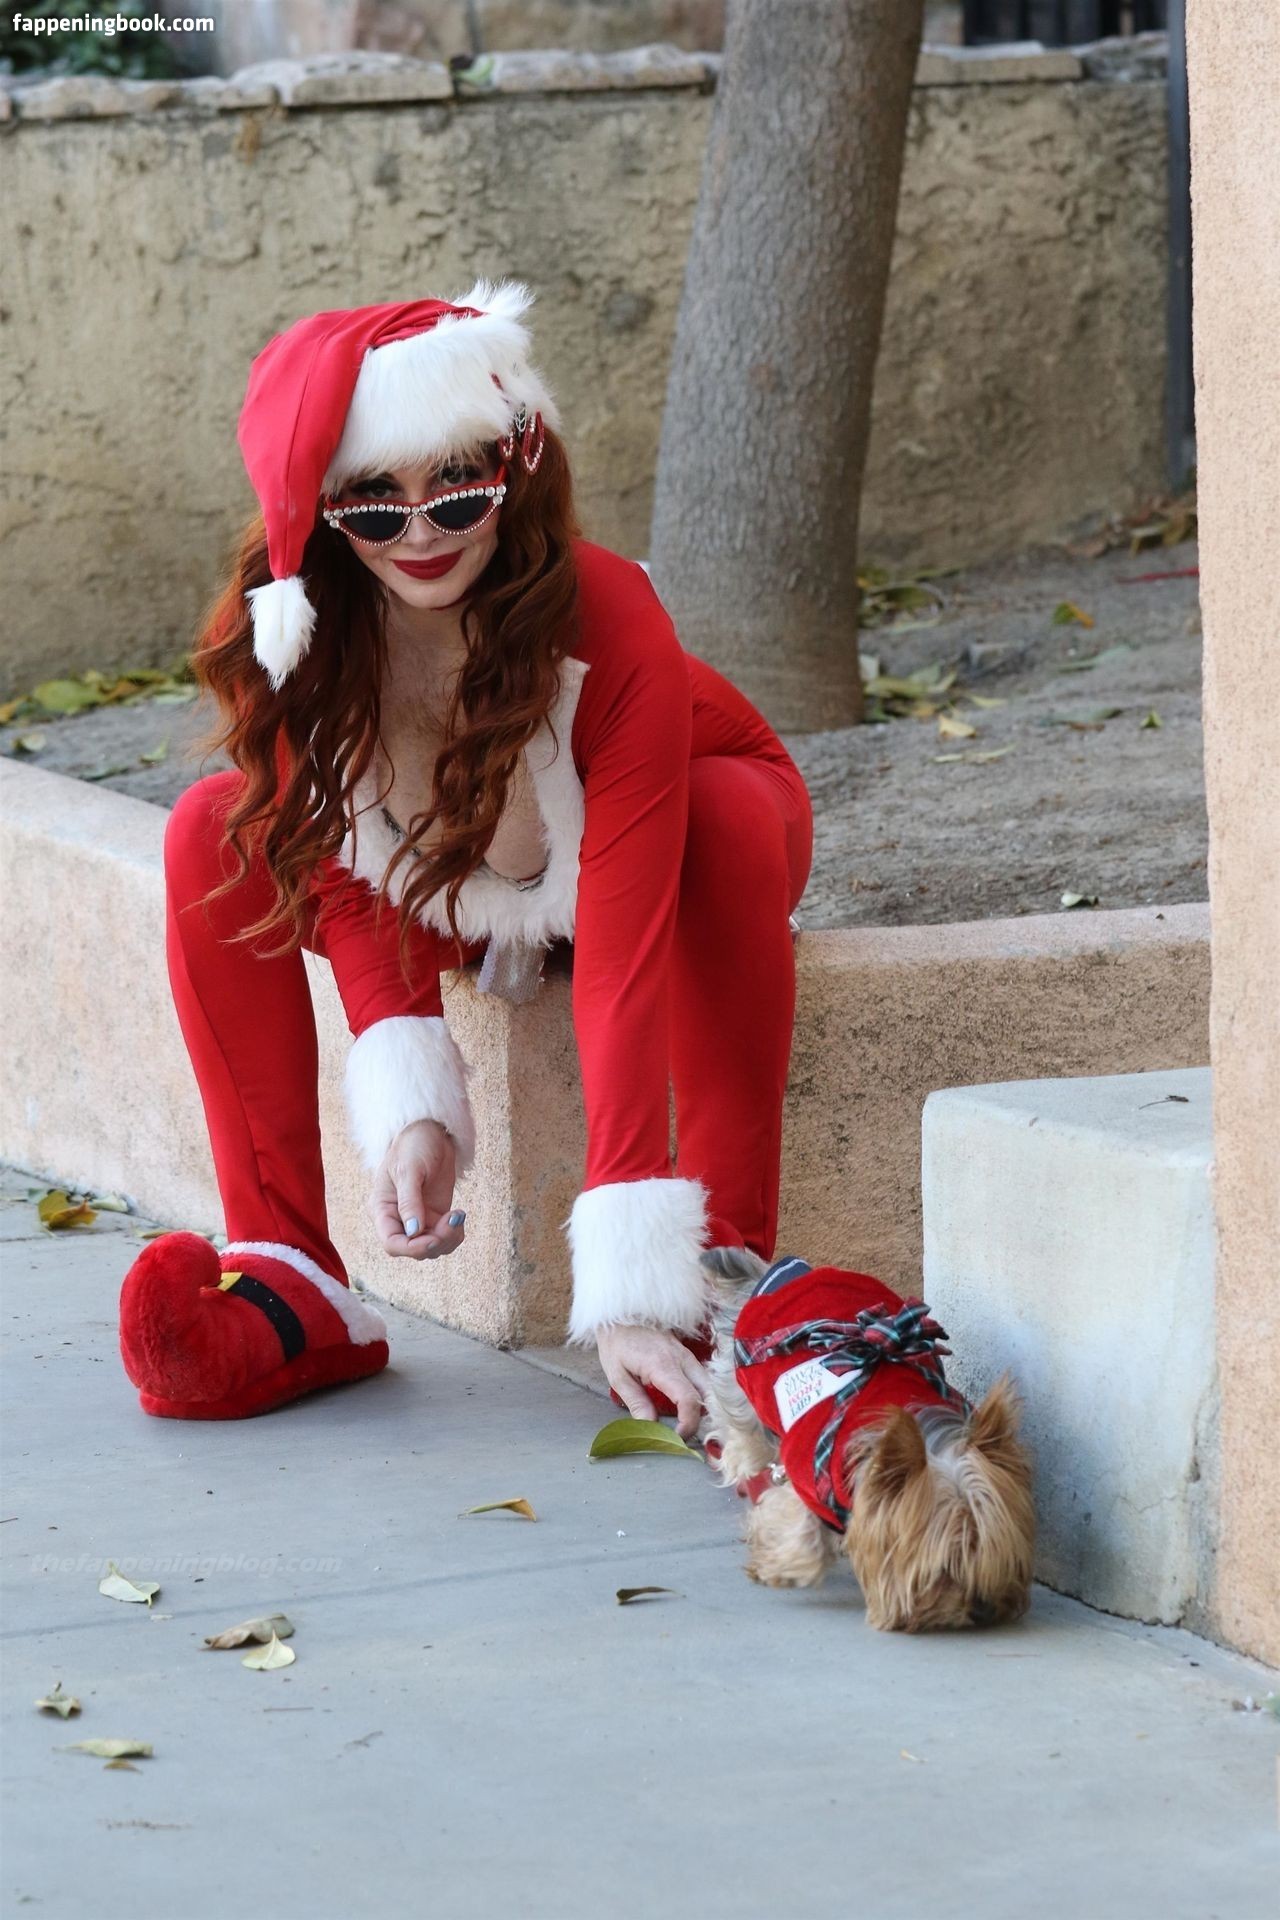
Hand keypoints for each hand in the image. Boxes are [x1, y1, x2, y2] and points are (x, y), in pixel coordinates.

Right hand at [370, 1118, 466, 1259]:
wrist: (431, 1132)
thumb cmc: (413, 1145)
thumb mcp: (409, 1170)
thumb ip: (410, 1201)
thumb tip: (413, 1232)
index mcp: (383, 1209)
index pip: (391, 1243)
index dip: (411, 1248)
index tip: (433, 1238)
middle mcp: (398, 1219)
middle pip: (414, 1250)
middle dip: (435, 1242)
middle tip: (453, 1219)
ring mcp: (418, 1219)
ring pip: (432, 1248)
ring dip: (448, 1239)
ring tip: (458, 1215)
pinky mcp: (435, 1216)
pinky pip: (445, 1237)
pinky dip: (455, 1233)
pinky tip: (459, 1215)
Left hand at [596, 1324, 709, 1441]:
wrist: (619, 1314)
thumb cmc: (617, 1342)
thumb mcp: (618, 1376)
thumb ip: (636, 1403)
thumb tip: (650, 1427)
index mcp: (662, 1365)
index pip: (688, 1400)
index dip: (688, 1424)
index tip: (677, 1438)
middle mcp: (681, 1359)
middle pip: (707, 1395)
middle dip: (701, 1419)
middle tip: (684, 1434)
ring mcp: (687, 1355)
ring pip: (709, 1387)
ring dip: (703, 1408)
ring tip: (686, 1424)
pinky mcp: (687, 1355)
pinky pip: (703, 1378)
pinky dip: (701, 1396)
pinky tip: (688, 1407)